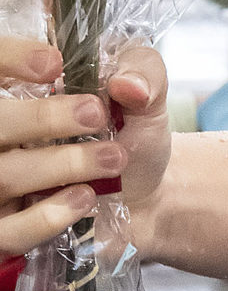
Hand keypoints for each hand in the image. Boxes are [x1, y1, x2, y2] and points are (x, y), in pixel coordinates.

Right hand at [0, 37, 168, 258]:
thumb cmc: (132, 138)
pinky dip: (46, 217)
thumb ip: (142, 70)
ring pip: (3, 176)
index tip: (52, 63)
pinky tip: (84, 199)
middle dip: (40, 117)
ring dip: (61, 165)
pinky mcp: (9, 232)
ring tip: (112, 159)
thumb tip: (127, 84)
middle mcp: (3, 138)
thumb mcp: (146, 95)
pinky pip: (9, 232)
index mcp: (20, 94)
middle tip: (95, 115)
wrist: (149, 198)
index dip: (9, 58)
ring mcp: (0, 188)